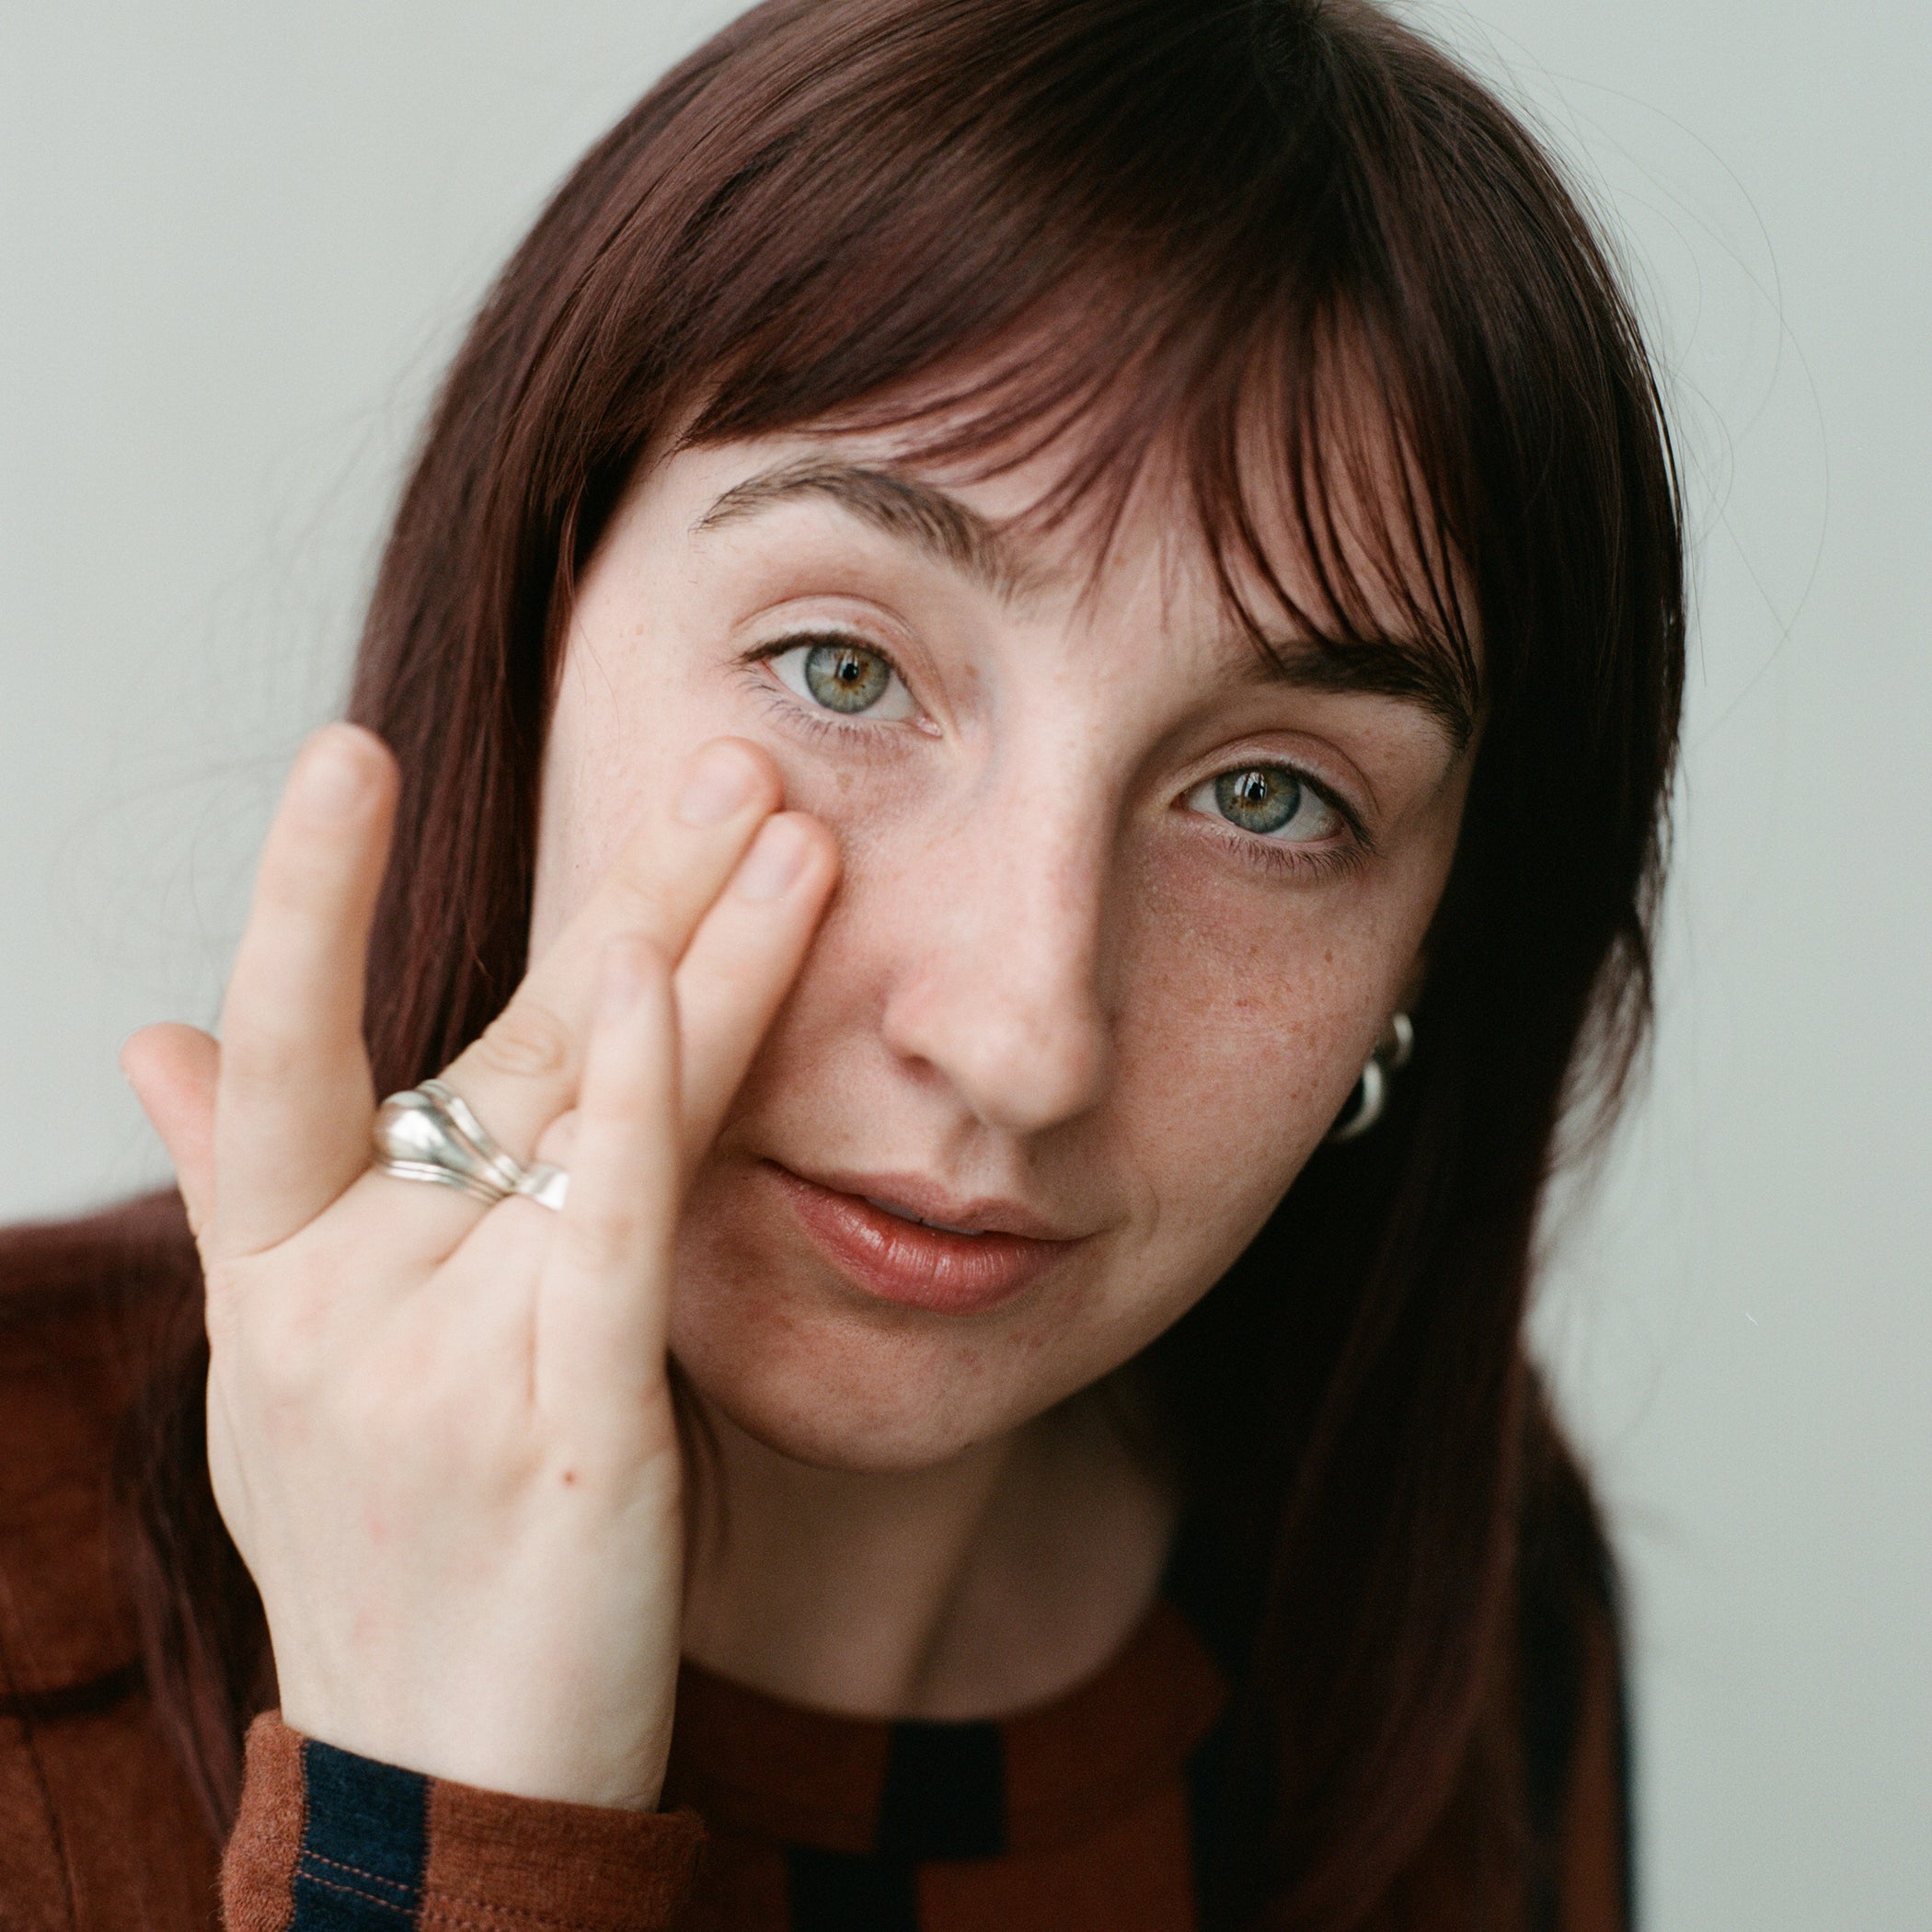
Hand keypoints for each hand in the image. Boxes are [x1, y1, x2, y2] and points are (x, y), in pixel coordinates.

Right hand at [122, 723, 836, 1808]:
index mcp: (278, 1273)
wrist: (440, 1784)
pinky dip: (640, 1102)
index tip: (350, 752)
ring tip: (782, 826)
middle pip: (494, 1042)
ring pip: (578, 1109)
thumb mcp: (277, 1374)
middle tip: (728, 758)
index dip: (305, 898)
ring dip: (698, 956)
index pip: (277, 1047)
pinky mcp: (566, 1425)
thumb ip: (240, 1191)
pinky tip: (672, 986)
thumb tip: (147, 1041)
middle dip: (624, 891)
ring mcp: (446, 1360)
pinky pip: (606, 1231)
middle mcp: (343, 1297)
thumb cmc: (380, 1556)